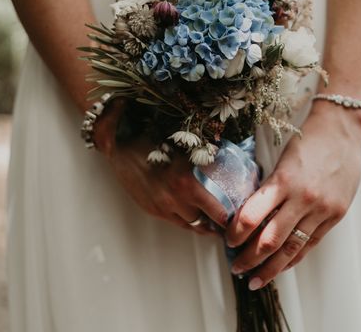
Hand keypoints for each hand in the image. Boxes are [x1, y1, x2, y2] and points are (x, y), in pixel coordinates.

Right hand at [93, 100, 227, 234]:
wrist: (121, 141)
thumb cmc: (153, 136)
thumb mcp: (186, 145)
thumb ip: (206, 158)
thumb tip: (227, 161)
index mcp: (187, 182)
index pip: (218, 212)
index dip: (230, 217)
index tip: (239, 215)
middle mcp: (174, 199)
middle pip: (205, 223)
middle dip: (217, 223)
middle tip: (229, 221)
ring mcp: (160, 207)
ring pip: (189, 225)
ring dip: (201, 223)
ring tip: (212, 221)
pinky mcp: (150, 209)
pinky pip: (174, 221)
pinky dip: (185, 219)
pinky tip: (191, 212)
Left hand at [225, 100, 360, 288]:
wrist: (343, 131)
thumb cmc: (307, 141)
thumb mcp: (281, 162)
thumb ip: (268, 190)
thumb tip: (246, 217)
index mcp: (283, 181)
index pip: (251, 217)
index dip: (235, 233)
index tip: (226, 240)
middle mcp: (302, 198)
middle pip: (269, 240)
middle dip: (248, 258)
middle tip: (235, 267)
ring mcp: (321, 209)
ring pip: (291, 249)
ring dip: (270, 268)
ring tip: (254, 279)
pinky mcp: (335, 215)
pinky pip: (311, 244)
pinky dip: (294, 259)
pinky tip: (281, 267)